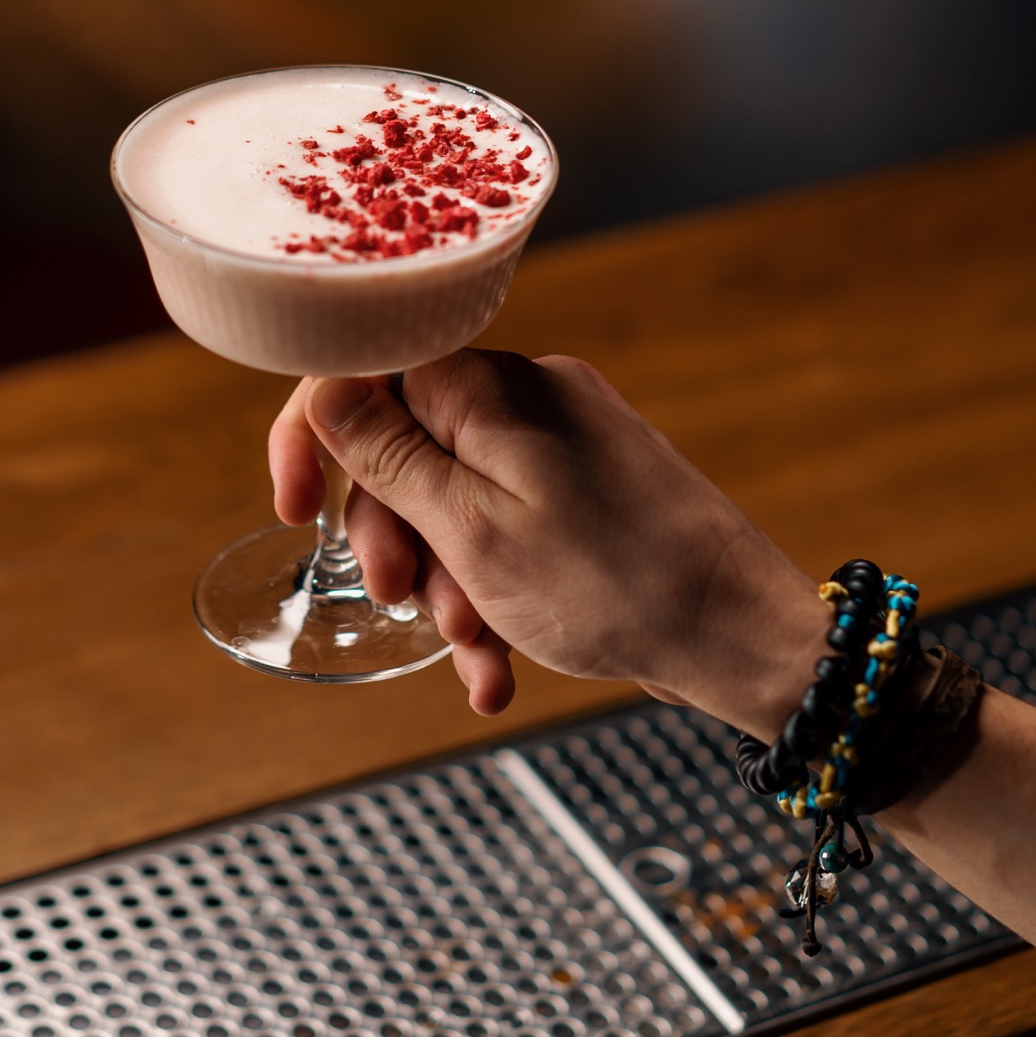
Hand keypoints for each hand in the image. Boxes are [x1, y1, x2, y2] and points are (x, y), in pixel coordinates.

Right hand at [269, 349, 829, 724]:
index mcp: (490, 387)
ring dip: (448, 585)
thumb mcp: (472, 530)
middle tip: (401, 600)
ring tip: (477, 657)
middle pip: (405, 446)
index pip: (366, 369)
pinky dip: (495, 595)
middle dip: (393, 535)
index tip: (293, 509)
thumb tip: (325, 389)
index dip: (314, 438)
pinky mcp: (589, 494)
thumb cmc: (614, 582)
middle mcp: (525, 398)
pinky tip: (500, 668)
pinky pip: (510, 531)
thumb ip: (390, 457)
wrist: (742, 633)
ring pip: (455, 503)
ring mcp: (562, 445)